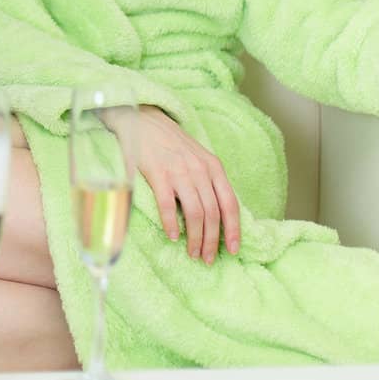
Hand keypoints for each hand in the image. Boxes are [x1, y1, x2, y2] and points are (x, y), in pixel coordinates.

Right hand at [134, 106, 240, 264]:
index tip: (234, 250)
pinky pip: (168, 205)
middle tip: (207, 259)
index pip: (230, 204)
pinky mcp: (158, 174)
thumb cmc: (172, 144)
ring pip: (195, 213)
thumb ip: (209, 181)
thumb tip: (218, 215)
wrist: (144, 120)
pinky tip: (173, 236)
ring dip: (195, 238)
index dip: (234, 230)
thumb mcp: (199, 158)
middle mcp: (200, 170)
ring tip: (192, 253)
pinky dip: (172, 224)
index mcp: (214, 167)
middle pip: (213, 213)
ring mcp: (179, 172)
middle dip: (212, 241)